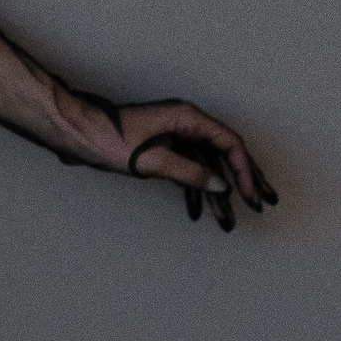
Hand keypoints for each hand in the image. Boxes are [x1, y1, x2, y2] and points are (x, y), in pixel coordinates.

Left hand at [113, 100, 278, 231]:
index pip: (229, 143)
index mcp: (187, 117)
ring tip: (227, 222)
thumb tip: (221, 185)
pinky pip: (187, 169)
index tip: (251, 196)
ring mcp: (174, 135)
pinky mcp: (162, 147)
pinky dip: (193, 190)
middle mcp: (185, 123)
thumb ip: (190, 173)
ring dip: (216, 194)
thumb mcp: (152, 160)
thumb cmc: (108, 138)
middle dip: (243, 181)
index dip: (245, 171)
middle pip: (224, 153)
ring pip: (206, 165)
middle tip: (264, 204)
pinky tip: (197, 212)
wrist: (76, 133)